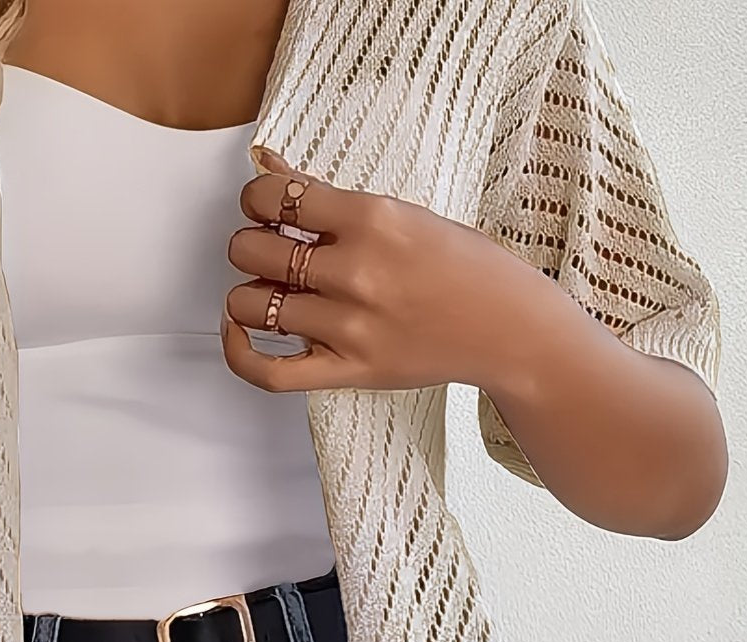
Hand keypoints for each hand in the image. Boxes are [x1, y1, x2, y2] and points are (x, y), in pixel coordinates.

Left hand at [221, 148, 560, 395]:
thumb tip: (268, 165)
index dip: (256, 200)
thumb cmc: (460, 266)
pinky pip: (268, 371)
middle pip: (252, 251)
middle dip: (251, 245)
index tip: (266, 208)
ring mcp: (349, 326)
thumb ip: (326, 196)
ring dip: (249, 294)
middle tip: (270, 251)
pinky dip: (239, 352)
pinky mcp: (348, 370)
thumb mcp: (399, 214)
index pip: (273, 197)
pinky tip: (241, 331)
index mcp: (372, 219)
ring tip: (271, 292)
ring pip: (250, 304)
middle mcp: (356, 271)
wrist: (507, 326)